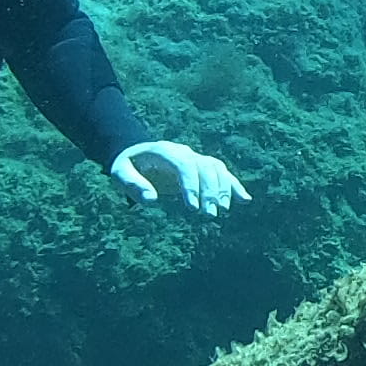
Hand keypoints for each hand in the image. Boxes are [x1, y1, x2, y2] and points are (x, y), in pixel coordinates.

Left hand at [110, 141, 246, 217]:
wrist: (135, 153)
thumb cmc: (126, 166)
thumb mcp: (120, 173)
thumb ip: (133, 184)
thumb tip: (151, 199)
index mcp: (165, 150)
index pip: (185, 165)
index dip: (191, 185)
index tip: (193, 208)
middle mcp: (184, 151)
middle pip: (204, 167)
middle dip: (209, 191)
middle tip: (210, 215)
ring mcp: (194, 157)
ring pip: (216, 169)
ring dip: (223, 189)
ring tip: (222, 210)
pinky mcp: (201, 167)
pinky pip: (221, 173)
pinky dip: (233, 185)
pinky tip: (244, 200)